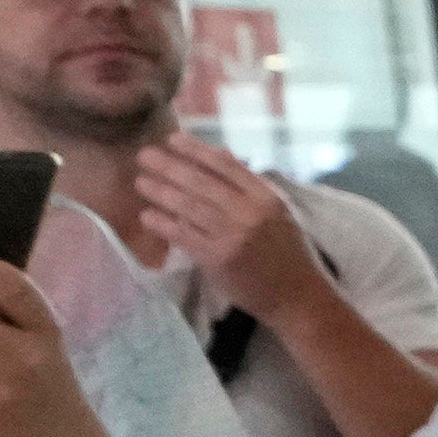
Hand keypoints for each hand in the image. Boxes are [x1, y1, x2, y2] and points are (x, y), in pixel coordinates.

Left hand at [127, 138, 327, 323]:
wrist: (297, 296)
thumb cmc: (287, 253)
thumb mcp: (277, 212)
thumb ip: (248, 185)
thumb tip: (219, 154)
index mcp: (265, 197)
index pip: (226, 165)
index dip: (196, 150)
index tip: (172, 139)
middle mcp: (250, 212)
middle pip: (202, 183)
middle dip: (169, 166)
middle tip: (144, 155)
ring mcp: (233, 236)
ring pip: (189, 207)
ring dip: (161, 192)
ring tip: (140, 182)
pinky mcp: (218, 259)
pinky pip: (185, 236)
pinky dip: (164, 224)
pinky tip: (147, 215)